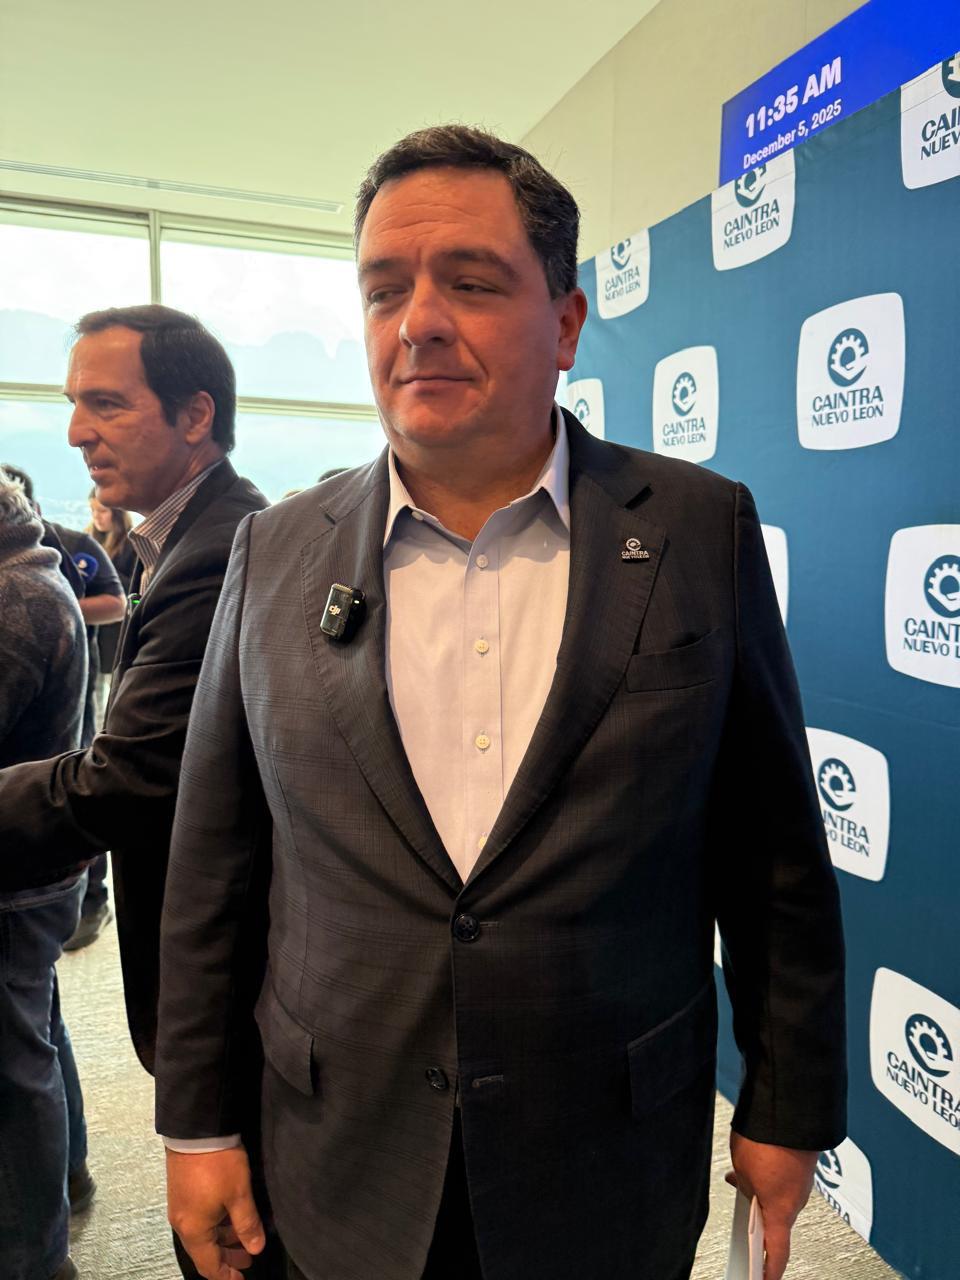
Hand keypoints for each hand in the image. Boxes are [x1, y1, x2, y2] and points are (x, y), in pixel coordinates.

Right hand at [166, 1145, 265, 1279]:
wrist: (196, 1130)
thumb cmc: (218, 1164)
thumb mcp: (239, 1195)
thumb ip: (248, 1224)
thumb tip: (256, 1248)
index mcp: (194, 1230)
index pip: (209, 1265)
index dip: (226, 1275)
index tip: (241, 1278)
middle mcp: (182, 1223)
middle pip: (204, 1251)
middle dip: (227, 1256)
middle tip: (248, 1257)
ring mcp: (180, 1207)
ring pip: (202, 1234)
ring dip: (222, 1238)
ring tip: (244, 1235)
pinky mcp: (181, 1192)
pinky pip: (198, 1219)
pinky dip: (215, 1224)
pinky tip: (230, 1215)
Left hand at [726, 1132, 818, 1279]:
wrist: (787, 1107)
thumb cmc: (767, 1139)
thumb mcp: (742, 1169)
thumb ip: (745, 1187)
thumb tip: (744, 1189)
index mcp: (782, 1210)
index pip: (777, 1252)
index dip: (769, 1270)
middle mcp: (798, 1199)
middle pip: (779, 1222)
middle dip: (760, 1222)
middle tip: (744, 1227)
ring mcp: (803, 1181)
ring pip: (781, 1197)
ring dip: (764, 1195)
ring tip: (741, 1185)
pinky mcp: (804, 1162)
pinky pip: (786, 1178)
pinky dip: (771, 1177)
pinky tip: (754, 1164)